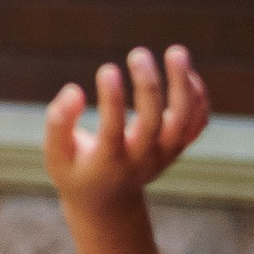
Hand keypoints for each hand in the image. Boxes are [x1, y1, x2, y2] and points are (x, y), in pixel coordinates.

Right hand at [44, 44, 208, 221]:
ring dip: (182, 85)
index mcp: (108, 162)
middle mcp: (142, 160)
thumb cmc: (76, 171)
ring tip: (176, 51)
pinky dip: (197, 95)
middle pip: (154, 122)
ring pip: (184, 120)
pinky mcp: (177, 148)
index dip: (112, 99)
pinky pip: (197, 121)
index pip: (113, 130)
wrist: (109, 202)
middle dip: (148, 85)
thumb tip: (74, 90)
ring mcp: (164, 155)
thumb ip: (58, 123)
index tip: (107, 68)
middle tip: (138, 53)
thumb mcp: (56, 154)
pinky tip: (184, 71)